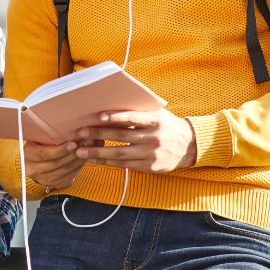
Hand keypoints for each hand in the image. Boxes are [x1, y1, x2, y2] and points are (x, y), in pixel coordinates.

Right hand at [23, 138, 102, 191]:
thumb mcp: (38, 138)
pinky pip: (71, 176)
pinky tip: (86, 157)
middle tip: (88, 142)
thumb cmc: (39, 145)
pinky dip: (80, 166)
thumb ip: (48, 135)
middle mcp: (34, 170)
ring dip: (80, 159)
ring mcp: (45, 180)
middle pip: (57, 163)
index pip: (44, 155)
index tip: (73, 143)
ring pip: (66, 170)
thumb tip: (69, 126)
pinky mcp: (56, 184)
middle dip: (74, 153)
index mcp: (28, 156)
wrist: (35, 162)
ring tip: (90, 147)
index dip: (60, 150)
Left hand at [76, 109, 196, 172]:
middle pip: (121, 136)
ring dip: (98, 152)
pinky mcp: (149, 166)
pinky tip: (94, 160)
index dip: (115, 117)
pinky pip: (124, 165)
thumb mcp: (157, 113)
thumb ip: (138, 110)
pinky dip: (107, 162)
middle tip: (80, 133)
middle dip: (98, 135)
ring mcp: (151, 153)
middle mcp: (153, 137)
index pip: (132, 118)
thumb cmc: (166, 125)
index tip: (98, 116)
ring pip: (119, 153)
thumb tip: (111, 103)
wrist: (189, 145)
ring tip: (81, 151)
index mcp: (155, 120)